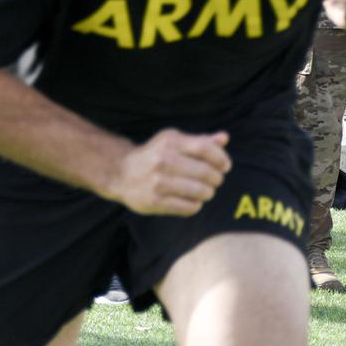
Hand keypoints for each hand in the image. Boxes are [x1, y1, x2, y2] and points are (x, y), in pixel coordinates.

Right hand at [110, 129, 230, 216]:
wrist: (120, 173)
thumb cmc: (154, 156)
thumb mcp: (172, 142)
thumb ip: (199, 140)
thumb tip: (224, 138)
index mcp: (169, 142)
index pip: (205, 148)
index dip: (221, 158)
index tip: (225, 166)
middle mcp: (163, 161)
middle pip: (205, 172)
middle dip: (216, 179)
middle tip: (215, 181)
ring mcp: (158, 182)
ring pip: (199, 191)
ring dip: (208, 193)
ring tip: (205, 192)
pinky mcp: (155, 201)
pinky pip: (188, 207)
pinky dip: (196, 205)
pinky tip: (193, 201)